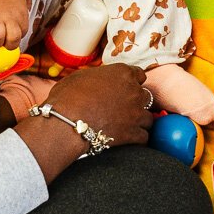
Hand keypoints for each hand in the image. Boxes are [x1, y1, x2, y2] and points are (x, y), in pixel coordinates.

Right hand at [17, 64, 154, 181]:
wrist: (66, 124)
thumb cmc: (67, 98)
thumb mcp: (80, 77)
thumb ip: (98, 76)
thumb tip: (99, 81)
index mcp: (123, 73)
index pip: (139, 74)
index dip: (132, 82)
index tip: (125, 89)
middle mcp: (134, 91)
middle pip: (146, 96)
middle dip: (137, 102)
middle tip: (123, 109)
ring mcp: (137, 113)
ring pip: (148, 117)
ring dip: (139, 121)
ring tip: (125, 126)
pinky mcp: (134, 133)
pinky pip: (144, 136)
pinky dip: (137, 139)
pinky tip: (127, 139)